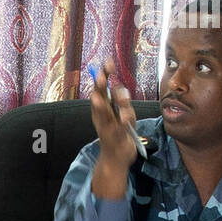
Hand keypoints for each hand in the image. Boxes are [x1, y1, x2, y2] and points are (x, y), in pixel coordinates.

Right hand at [89, 59, 137, 199]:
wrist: (115, 159)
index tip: (107, 61)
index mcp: (102, 109)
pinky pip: (118, 130)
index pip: (102, 88)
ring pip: (105, 115)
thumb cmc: (119, 134)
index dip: (104, 75)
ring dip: (101, 105)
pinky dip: (120, 123)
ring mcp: (106, 128)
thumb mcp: (119, 116)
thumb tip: (120, 86)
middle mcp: (101, 117)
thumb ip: (119, 102)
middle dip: (100, 87)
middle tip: (100, 74)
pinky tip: (122, 117)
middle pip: (100, 98)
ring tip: (99, 96)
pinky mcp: (115, 139)